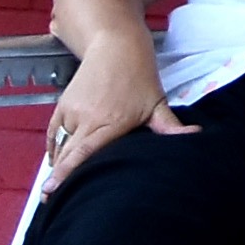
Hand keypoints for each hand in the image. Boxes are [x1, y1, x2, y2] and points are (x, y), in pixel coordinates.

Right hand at [39, 41, 186, 191]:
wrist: (115, 46)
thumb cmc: (138, 75)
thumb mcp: (156, 102)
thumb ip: (170, 126)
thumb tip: (194, 136)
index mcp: (111, 121)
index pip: (84, 152)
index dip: (66, 173)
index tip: (52, 190)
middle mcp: (88, 118)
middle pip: (67, 154)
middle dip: (56, 178)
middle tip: (49, 198)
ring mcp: (73, 111)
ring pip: (62, 144)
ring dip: (61, 162)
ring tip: (58, 182)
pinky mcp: (63, 104)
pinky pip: (53, 132)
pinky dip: (53, 147)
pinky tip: (55, 161)